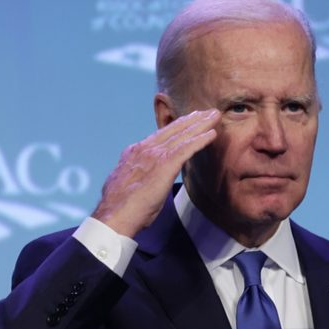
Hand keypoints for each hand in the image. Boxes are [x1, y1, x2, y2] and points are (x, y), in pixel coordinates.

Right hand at [91, 109, 219, 237]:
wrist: (114, 215)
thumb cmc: (120, 207)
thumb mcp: (128, 184)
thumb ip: (137, 175)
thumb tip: (141, 178)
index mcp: (135, 152)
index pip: (160, 135)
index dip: (177, 126)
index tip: (190, 119)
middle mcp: (144, 149)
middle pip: (174, 130)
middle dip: (192, 119)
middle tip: (208, 112)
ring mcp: (154, 155)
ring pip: (182, 135)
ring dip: (201, 125)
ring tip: (215, 116)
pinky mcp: (164, 165)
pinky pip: (186, 149)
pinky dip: (200, 141)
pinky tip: (212, 134)